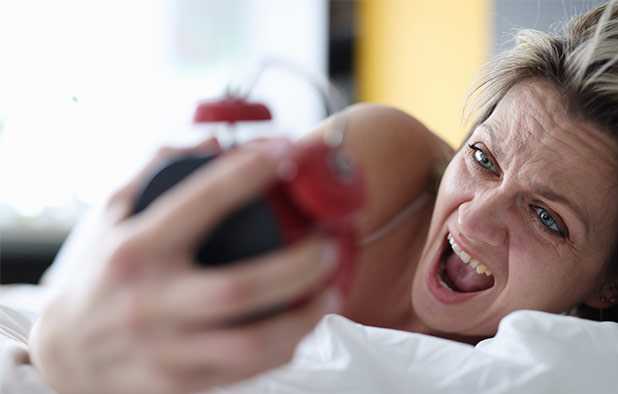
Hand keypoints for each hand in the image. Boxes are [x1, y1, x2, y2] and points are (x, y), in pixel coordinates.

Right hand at [29, 138, 342, 393]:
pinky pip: (244, 372)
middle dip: (300, 265)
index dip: (251, 172)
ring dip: (304, 317)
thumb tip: (211, 142)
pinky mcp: (178, 385)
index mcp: (135, 250)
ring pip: (252, 344)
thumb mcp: (111, 214)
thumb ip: (156, 171)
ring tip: (332, 289)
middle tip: (331, 244)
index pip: (201, 202)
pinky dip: (283, 348)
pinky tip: (303, 325)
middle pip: (241, 288)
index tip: (288, 151)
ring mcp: (165, 350)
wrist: (63, 352)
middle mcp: (149, 302)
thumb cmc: (98, 273)